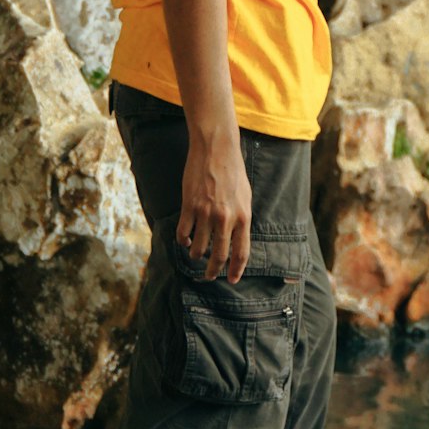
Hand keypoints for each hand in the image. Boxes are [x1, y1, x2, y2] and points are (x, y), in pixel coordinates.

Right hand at [178, 131, 251, 280]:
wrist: (216, 149)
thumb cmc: (233, 171)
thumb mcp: (245, 197)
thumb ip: (241, 219)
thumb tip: (236, 239)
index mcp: (243, 217)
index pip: (241, 252)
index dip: (236, 269)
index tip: (231, 279)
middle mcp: (226, 218)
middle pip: (219, 256)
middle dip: (213, 271)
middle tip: (209, 276)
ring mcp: (206, 213)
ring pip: (199, 248)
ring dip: (196, 255)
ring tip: (196, 254)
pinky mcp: (189, 206)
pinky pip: (184, 234)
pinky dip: (183, 241)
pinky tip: (185, 240)